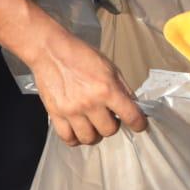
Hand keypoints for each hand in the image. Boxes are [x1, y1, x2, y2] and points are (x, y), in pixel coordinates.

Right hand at [26, 24, 147, 145]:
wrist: (51, 51)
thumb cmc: (80, 55)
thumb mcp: (109, 67)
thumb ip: (122, 88)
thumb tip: (134, 105)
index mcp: (107, 89)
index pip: (131, 116)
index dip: (139, 124)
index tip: (139, 125)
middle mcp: (90, 103)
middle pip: (109, 131)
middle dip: (112, 124)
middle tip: (108, 116)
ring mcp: (72, 111)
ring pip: (89, 138)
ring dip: (94, 133)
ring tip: (93, 123)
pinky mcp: (56, 114)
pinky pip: (68, 138)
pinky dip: (75, 138)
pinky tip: (78, 129)